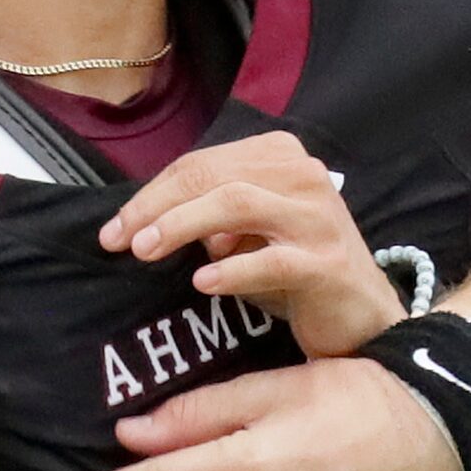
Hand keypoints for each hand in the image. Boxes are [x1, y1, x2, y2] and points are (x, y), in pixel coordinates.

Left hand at [100, 133, 402, 357]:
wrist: (358, 315)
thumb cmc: (293, 272)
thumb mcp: (246, 233)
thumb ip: (206, 215)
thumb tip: (143, 222)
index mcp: (279, 156)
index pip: (201, 164)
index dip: (150, 193)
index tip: (112, 228)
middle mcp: (303, 175)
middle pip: (212, 176)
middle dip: (155, 207)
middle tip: (117, 240)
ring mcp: (318, 217)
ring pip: (237, 203)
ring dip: (182, 225)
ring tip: (145, 251)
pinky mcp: (327, 262)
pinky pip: (270, 260)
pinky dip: (231, 269)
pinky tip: (203, 282)